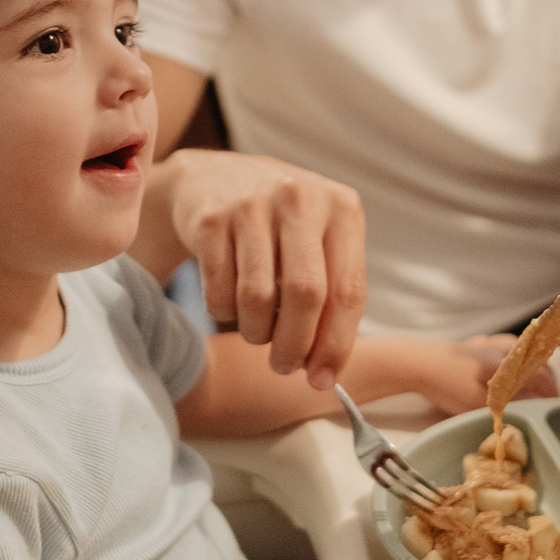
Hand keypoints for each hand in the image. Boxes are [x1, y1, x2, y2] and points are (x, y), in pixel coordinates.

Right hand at [164, 149, 366, 388]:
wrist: (211, 180)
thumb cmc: (278, 225)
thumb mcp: (318, 241)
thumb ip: (330, 296)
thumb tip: (325, 370)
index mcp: (342, 208)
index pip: (348, 290)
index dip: (336, 344)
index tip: (325, 379)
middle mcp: (299, 198)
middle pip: (306, 295)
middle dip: (295, 345)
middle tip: (285, 367)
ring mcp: (252, 205)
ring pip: (257, 298)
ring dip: (257, 333)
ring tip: (258, 333)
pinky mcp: (210, 219)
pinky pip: (219, 291)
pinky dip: (223, 314)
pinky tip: (229, 305)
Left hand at [412, 334, 557, 413]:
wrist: (417, 362)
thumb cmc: (449, 384)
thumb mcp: (481, 404)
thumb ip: (509, 405)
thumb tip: (533, 410)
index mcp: (510, 363)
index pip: (543, 377)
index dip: (553, 393)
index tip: (557, 406)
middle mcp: (504, 349)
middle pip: (536, 360)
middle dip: (546, 379)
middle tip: (548, 397)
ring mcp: (490, 343)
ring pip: (522, 352)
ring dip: (531, 367)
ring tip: (532, 385)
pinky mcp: (475, 345)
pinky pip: (505, 350)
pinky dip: (513, 360)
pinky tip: (506, 370)